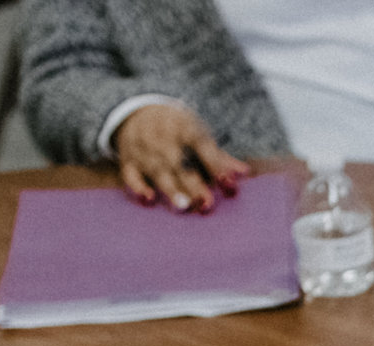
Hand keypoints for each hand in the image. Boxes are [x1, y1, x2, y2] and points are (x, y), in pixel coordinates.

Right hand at [115, 103, 248, 211]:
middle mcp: (163, 138)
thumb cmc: (177, 129)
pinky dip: (138, 187)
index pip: (202, 145)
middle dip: (193, 184)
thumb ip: (218, 156)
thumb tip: (244, 173)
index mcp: (185, 128)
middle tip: (206, 204)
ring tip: (184, 206)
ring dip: (170, 188)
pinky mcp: (129, 161)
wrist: (137, 111)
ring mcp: (144, 150)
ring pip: (157, 171)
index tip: (229, 183)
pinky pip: (130, 175)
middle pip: (180, 163)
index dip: (215, 164)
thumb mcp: (197, 132)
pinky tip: (148, 200)